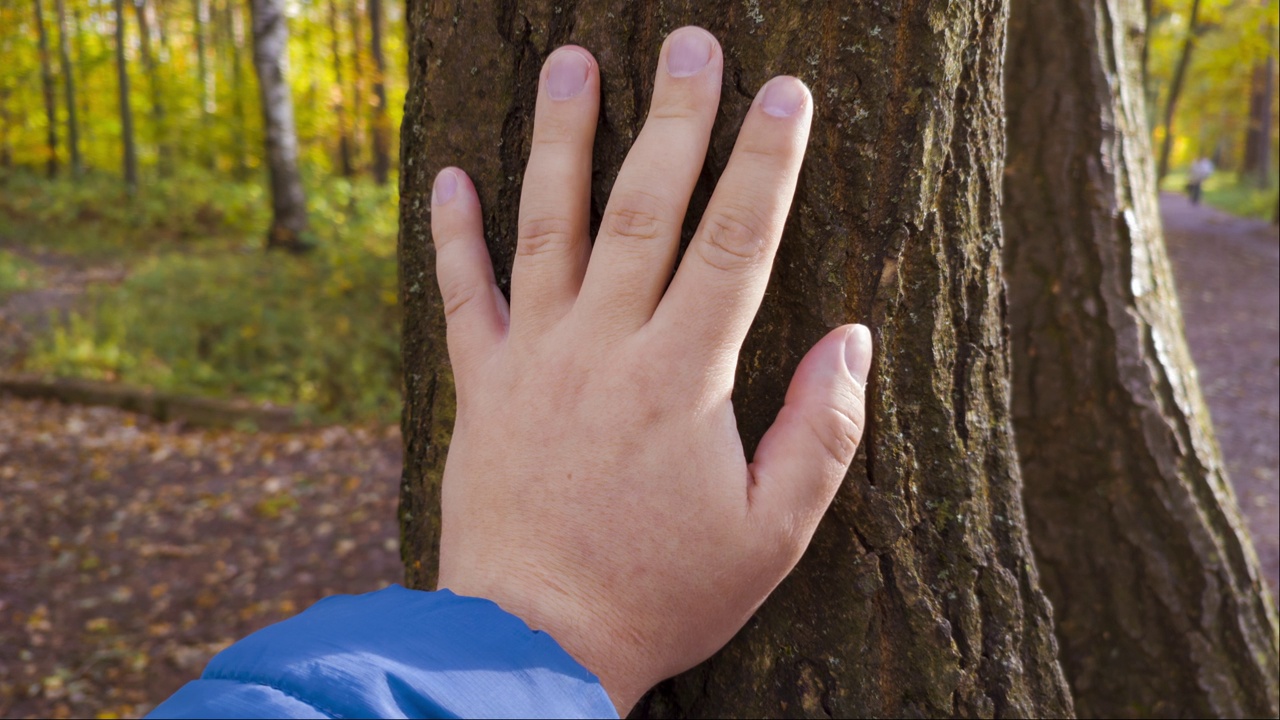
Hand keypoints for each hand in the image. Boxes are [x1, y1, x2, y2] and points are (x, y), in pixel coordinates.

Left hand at [430, 26, 871, 714]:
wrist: (534, 642)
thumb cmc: (662, 594)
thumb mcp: (770, 536)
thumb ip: (818, 434)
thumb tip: (852, 341)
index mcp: (682, 378)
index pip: (736, 243)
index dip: (767, 162)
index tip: (787, 92)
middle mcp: (604, 349)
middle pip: (644, 209)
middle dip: (676, 118)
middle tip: (693, 42)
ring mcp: (533, 361)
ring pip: (547, 227)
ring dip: (562, 138)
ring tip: (574, 60)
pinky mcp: (479, 388)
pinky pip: (461, 296)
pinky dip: (452, 235)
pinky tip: (447, 175)